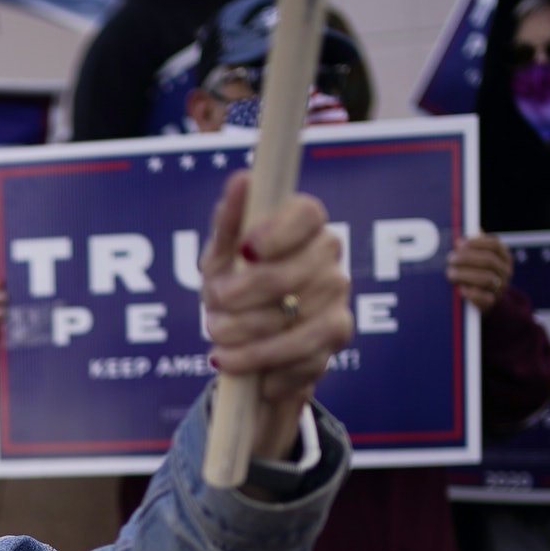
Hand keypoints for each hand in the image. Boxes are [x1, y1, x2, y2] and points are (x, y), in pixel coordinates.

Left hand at [200, 174, 352, 460]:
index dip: (277, 233)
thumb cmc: (234, 290)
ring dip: (249, 340)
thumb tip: (242, 180)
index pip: (307, 214)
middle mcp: (329, 258)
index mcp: (303, 226)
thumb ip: (229, 222)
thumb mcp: (220, 258)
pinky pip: (302, 357)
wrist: (249, 350)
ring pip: (296, 322)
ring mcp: (337, 298)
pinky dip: (265, 367)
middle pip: (294, 274)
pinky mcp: (337, 337)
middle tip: (212, 311)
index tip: (244, 252)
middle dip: (244, 298)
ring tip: (219, 348)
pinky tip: (243, 369)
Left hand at [447, 234, 512, 313]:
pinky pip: (484, 298)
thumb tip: (459, 240)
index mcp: (504, 257)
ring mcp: (501, 287)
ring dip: (465, 275)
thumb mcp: (480, 259)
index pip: (495, 245)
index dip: (477, 242)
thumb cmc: (480, 274)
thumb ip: (473, 248)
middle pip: (489, 261)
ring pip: (486, 278)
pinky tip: (461, 289)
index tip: (460, 243)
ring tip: (451, 273)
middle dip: (467, 258)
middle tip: (450, 259)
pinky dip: (471, 293)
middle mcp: (505, 272)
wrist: (488, 300)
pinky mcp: (492, 302)